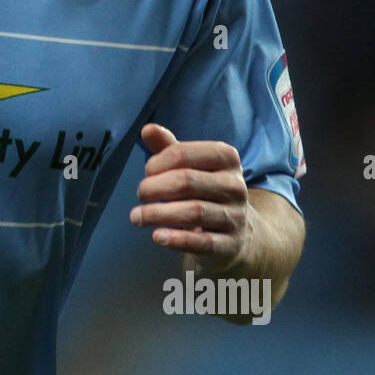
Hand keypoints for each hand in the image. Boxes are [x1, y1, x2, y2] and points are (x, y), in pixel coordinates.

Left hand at [129, 123, 252, 273]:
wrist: (239, 234)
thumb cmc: (205, 191)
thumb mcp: (191, 166)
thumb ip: (169, 148)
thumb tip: (147, 129)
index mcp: (226, 158)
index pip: (183, 154)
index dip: (157, 163)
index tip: (146, 173)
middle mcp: (235, 186)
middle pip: (186, 181)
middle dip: (154, 187)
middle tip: (140, 194)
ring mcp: (235, 216)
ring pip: (193, 211)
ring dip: (158, 213)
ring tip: (136, 216)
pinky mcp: (230, 245)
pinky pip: (202, 242)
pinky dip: (177, 239)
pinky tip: (156, 236)